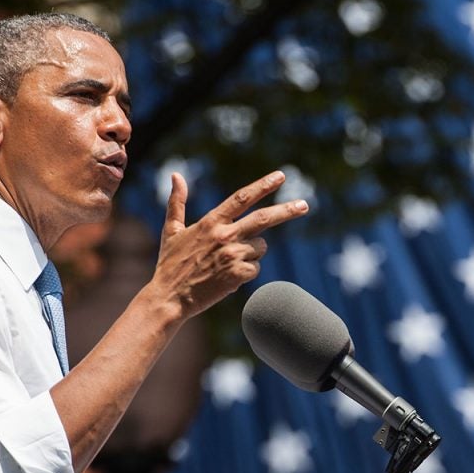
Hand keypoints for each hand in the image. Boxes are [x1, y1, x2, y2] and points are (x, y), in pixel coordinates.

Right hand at [146, 170, 309, 320]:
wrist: (169, 297)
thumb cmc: (170, 264)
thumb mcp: (172, 230)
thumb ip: (176, 202)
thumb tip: (175, 175)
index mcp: (211, 222)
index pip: (242, 198)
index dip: (263, 185)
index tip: (280, 176)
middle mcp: (224, 235)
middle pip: (264, 219)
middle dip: (287, 210)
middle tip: (304, 205)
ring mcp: (232, 255)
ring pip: (260, 248)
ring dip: (251, 254)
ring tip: (226, 263)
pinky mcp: (237, 275)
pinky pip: (256, 269)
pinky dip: (247, 272)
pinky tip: (228, 277)